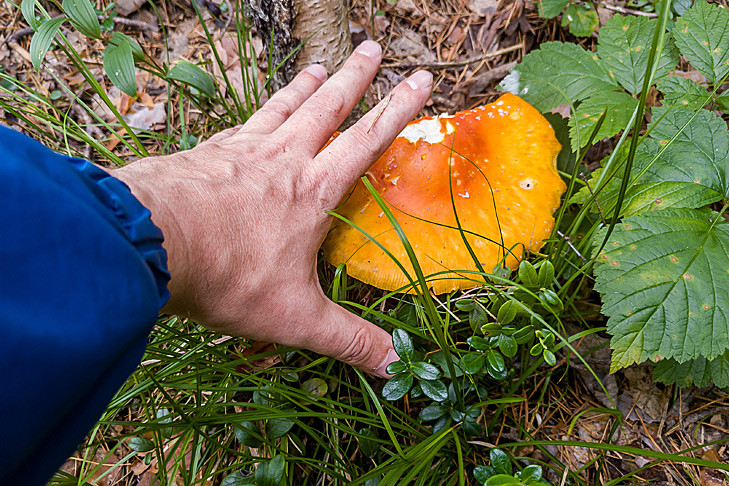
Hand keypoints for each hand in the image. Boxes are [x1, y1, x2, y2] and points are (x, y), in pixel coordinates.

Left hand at [114, 41, 432, 376]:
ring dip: (305, 86)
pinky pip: (240, 123)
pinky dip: (256, 112)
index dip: (397, 109)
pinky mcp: (205, 153)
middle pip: (326, 107)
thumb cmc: (226, 276)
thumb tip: (398, 367)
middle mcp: (281, 159)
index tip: (420, 78)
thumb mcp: (296, 319)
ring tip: (320, 65)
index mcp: (312, 190)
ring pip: (282, 108)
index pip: (366, 140)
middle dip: (354, 77)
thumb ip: (349, 340)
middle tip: (371, 46)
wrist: (146, 243)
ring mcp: (239, 150)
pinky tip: (253, 114)